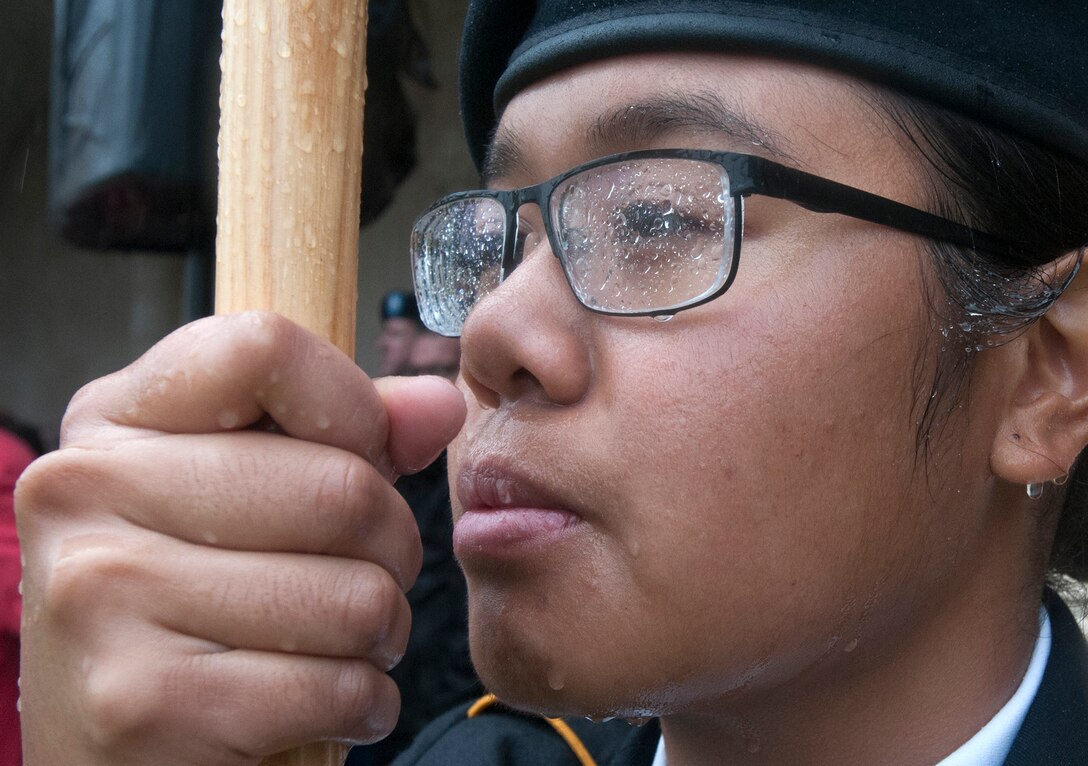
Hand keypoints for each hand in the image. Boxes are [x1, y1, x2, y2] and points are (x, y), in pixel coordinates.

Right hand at [15, 312, 465, 765]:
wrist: (112, 748)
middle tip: (369, 573)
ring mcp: (102, 597)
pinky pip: (333, 686)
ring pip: (354, 596)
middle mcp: (88, 491)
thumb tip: (442, 404)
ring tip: (345, 640)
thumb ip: (351, 431)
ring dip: (381, 631)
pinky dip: (363, 702)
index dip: (352, 404)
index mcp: (116, 419)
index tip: (363, 452)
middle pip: (340, 486)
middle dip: (392, 545)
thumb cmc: (194, 602)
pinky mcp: (140, 703)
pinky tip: (332, 700)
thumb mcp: (246, 487)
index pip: (264, 348)